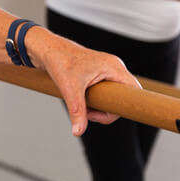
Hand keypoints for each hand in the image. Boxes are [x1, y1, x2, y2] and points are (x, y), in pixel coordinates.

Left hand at [25, 27, 142, 135]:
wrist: (45, 48)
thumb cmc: (58, 61)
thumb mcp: (69, 89)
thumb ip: (77, 111)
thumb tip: (78, 132)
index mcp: (114, 67)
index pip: (134, 90)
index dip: (125, 106)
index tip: (105, 113)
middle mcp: (113, 67)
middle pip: (123, 96)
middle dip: (107, 109)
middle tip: (89, 113)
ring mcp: (106, 69)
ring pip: (112, 95)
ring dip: (99, 106)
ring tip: (82, 107)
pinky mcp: (97, 73)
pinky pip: (104, 91)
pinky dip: (95, 100)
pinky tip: (82, 102)